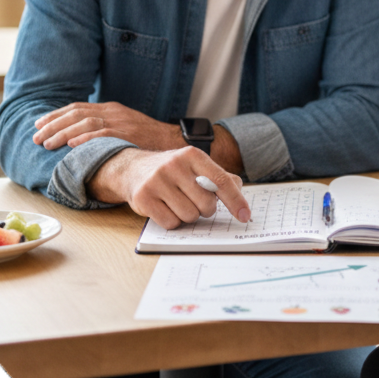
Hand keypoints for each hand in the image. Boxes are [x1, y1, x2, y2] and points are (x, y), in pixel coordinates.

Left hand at [33, 102, 185, 151]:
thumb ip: (105, 128)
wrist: (174, 140)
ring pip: (84, 122)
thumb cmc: (148, 138)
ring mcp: (120, 121)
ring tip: (47, 143)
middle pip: (76, 113)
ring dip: (62, 133)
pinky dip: (84, 138)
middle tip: (36, 136)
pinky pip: (102, 133)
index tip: (39, 124)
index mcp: (111, 108)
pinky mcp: (127, 133)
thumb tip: (79, 138)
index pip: (77, 108)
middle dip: (52, 124)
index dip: (55, 115)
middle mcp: (113, 112)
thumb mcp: (125, 126)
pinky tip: (71, 145)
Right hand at [87, 145, 249, 229]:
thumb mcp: (196, 166)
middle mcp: (175, 165)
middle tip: (195, 201)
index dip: (236, 200)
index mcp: (193, 155)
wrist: (133, 169)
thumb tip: (239, 190)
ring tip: (178, 202)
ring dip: (188, 216)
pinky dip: (172, 221)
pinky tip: (165, 208)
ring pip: (189, 215)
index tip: (245, 216)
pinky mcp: (144, 197)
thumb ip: (219, 177)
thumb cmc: (173, 171)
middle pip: (206, 204)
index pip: (221, 180)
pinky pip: (170, 223)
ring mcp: (157, 181)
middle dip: (205, 209)